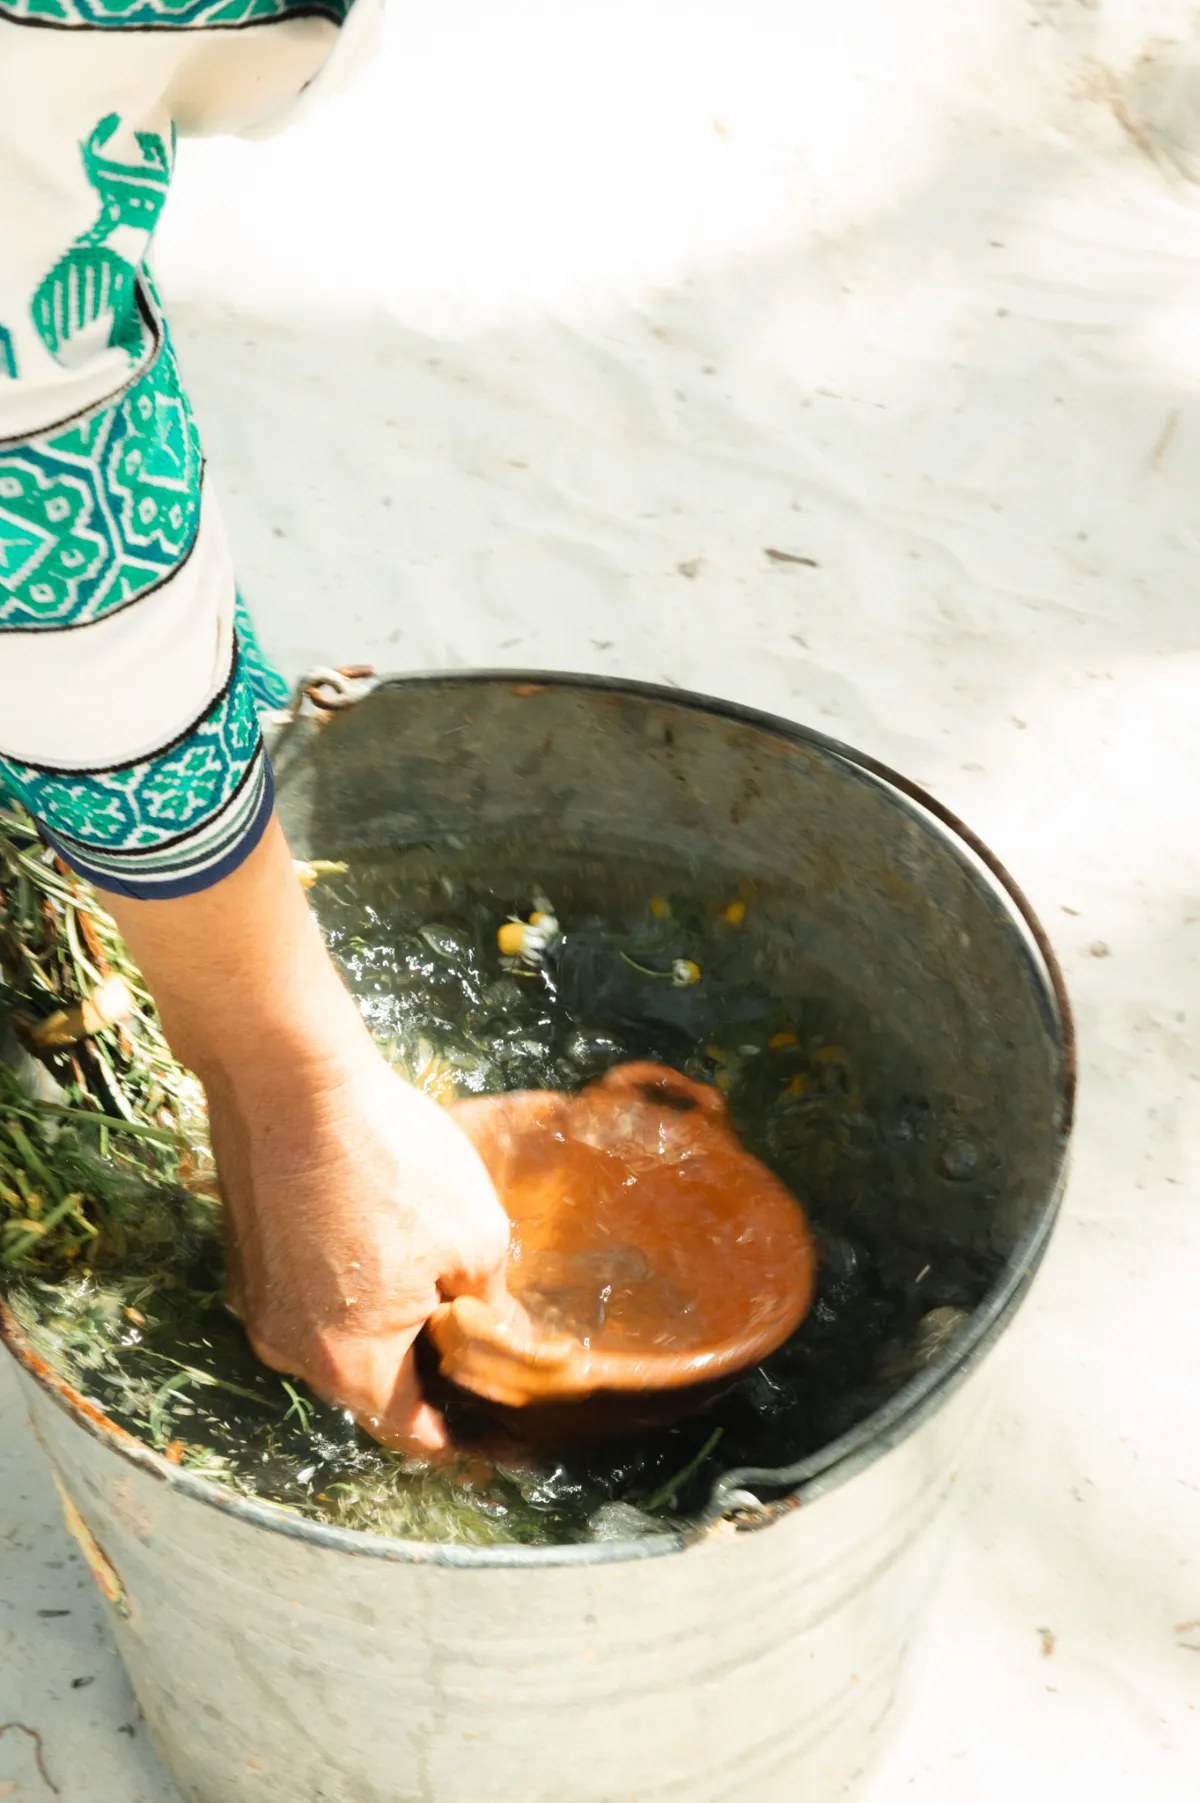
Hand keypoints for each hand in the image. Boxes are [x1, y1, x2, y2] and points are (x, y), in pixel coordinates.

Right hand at [211, 1049, 509, 1451]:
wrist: (291, 1082)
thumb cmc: (394, 1164)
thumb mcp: (477, 1238)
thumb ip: (491, 1307)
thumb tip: (500, 1339)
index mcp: (351, 1364)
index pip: (410, 1433)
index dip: (459, 1434)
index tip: (495, 1428)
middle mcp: (292, 1351)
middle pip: (371, 1386)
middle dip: (423, 1370)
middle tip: (475, 1339)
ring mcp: (259, 1304)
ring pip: (337, 1336)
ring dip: (383, 1322)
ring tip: (432, 1279)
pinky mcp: (246, 1257)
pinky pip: (308, 1294)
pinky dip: (346, 1284)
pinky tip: (379, 1238)